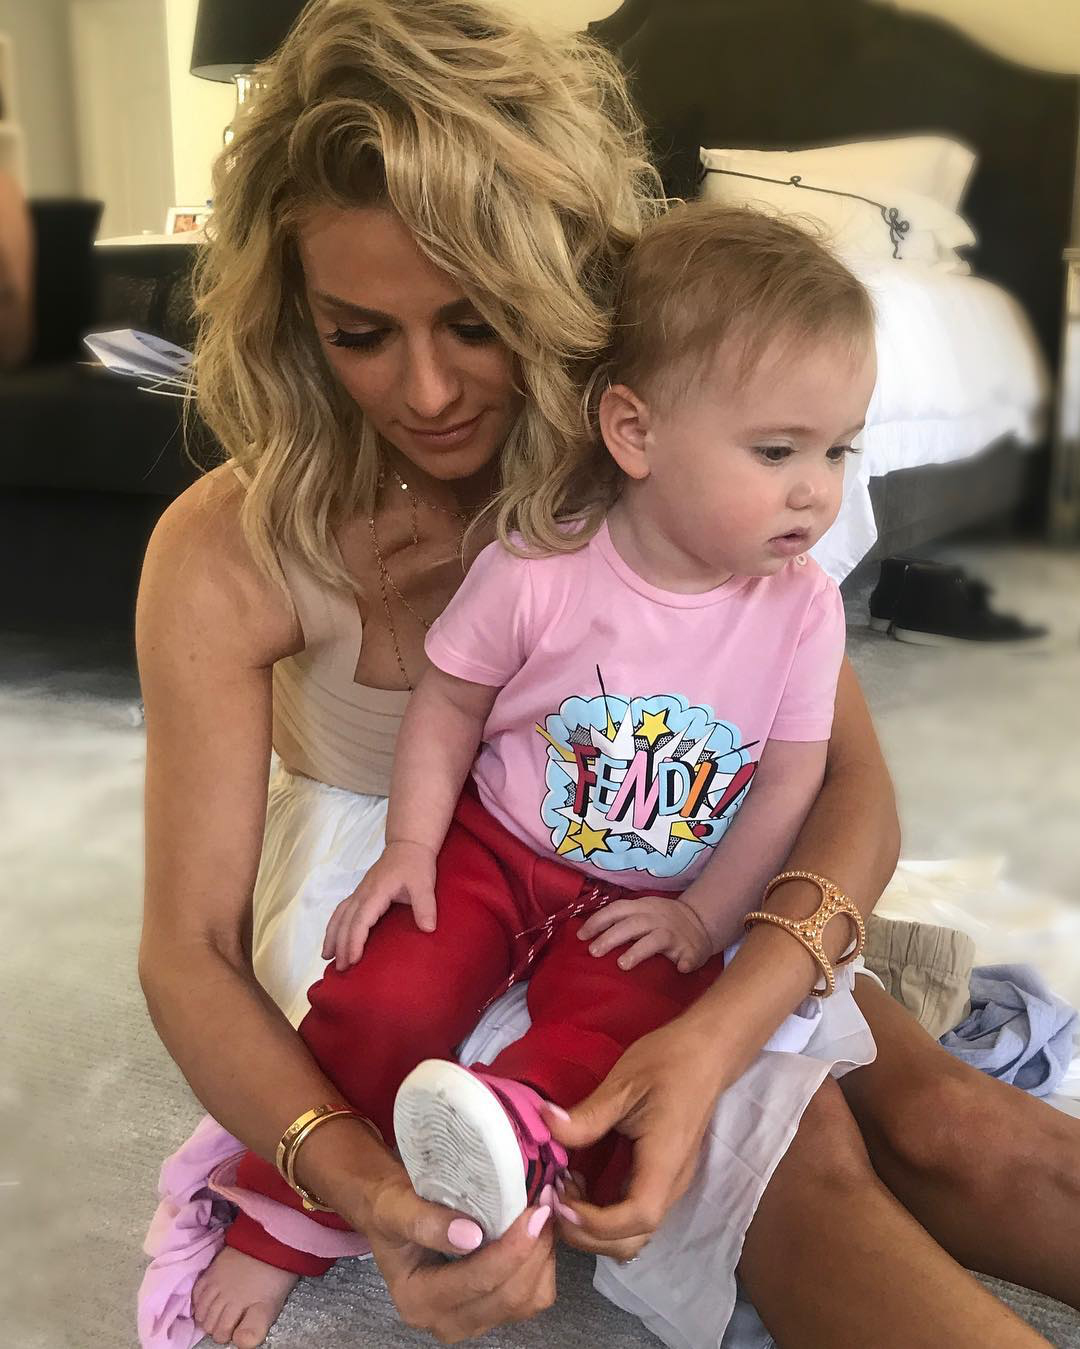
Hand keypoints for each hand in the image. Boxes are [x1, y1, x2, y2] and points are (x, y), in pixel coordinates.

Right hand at [322, 841, 436, 969]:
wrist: (408, 845)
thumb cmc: (416, 864)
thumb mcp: (424, 884)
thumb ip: (426, 906)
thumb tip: (428, 929)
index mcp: (376, 892)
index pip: (360, 920)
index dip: (355, 941)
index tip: (353, 960)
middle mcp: (362, 893)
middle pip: (346, 922)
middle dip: (341, 945)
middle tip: (340, 969)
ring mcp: (359, 892)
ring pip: (339, 916)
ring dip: (332, 936)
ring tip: (326, 957)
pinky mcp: (360, 893)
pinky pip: (342, 911)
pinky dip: (335, 926)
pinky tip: (333, 938)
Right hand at [354, 1167, 556, 1343]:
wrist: (390, 1214)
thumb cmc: (389, 1207)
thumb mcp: (395, 1207)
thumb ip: (424, 1222)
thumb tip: (469, 1236)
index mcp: (418, 1301)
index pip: (476, 1282)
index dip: (511, 1249)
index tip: (534, 1212)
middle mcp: (444, 1320)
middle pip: (507, 1298)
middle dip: (534, 1252)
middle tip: (546, 1206)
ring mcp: (470, 1320)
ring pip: (526, 1302)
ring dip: (542, 1259)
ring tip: (544, 1215)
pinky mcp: (490, 1309)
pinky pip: (531, 1297)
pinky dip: (542, 1265)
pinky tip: (538, 1233)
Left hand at [543, 1016, 729, 1260]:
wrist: (706, 1053)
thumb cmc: (669, 1063)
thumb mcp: (624, 1083)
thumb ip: (587, 1115)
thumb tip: (544, 1123)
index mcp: (665, 1162)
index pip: (637, 1218)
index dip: (595, 1222)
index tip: (560, 1198)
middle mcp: (671, 1184)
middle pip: (633, 1240)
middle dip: (588, 1235)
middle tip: (555, 1197)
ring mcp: (669, 1184)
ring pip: (633, 1234)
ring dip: (594, 1228)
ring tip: (565, 1189)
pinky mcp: (662, 1178)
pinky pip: (632, 1214)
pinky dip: (603, 1215)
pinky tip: (581, 1183)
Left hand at [577, 894, 712, 972]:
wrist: (701, 923)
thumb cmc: (662, 921)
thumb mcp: (642, 913)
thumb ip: (620, 920)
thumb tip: (585, 934)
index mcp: (643, 908)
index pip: (617, 910)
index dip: (598, 921)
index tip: (580, 936)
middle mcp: (657, 918)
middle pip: (632, 925)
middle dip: (611, 937)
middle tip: (593, 952)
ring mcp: (675, 934)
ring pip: (656, 939)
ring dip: (639, 951)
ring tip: (623, 964)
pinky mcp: (692, 950)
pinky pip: (689, 956)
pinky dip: (685, 962)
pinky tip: (681, 969)